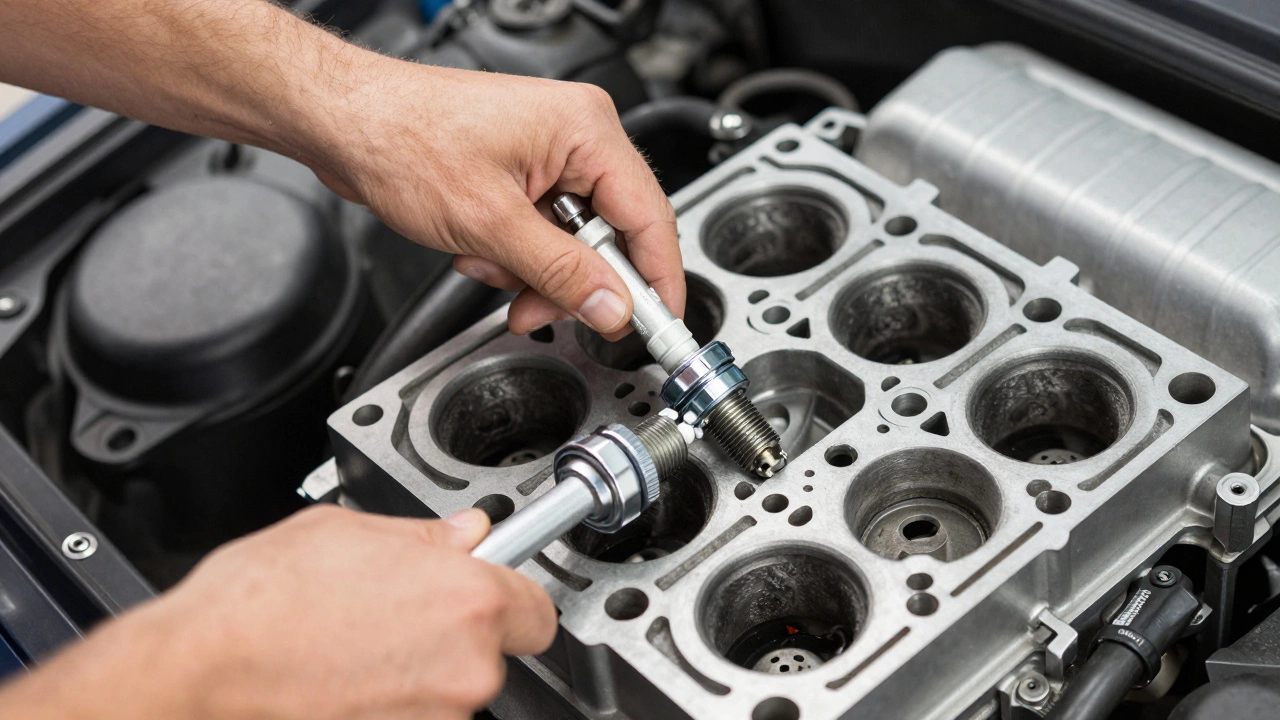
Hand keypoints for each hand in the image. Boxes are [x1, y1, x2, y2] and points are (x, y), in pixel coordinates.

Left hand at [0, 0, 681, 338]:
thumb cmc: (402, 139)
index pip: (650, 217)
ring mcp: (550, 154)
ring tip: (488, 266)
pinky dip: (516, 255)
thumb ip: (563, 273)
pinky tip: (479, 250)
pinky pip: (545, 231)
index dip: (657, 280)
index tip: (660, 326)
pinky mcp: (523, 171)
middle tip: (540, 308)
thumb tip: (613, 307)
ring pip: (575, 241)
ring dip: (535, 272)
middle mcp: (577, 135)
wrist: (343, 123)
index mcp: (586, 130)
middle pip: (613, 234)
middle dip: (573, 281)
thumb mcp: (491, 224)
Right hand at [0, 506, 556, 719]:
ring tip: (360, 647)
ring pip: (452, 691)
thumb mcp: (348, 531)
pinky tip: (348, 679)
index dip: (508, 598)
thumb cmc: (260, 602)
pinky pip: (416, 716)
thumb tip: (466, 533)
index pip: (536, 608)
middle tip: (400, 614)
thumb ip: (427, 536)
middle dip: (455, 634)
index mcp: (469, 599)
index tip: (487, 591)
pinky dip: (393, 704)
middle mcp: (466, 667)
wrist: (199, 671)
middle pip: (493, 653)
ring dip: (421, 673)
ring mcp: (437, 717)